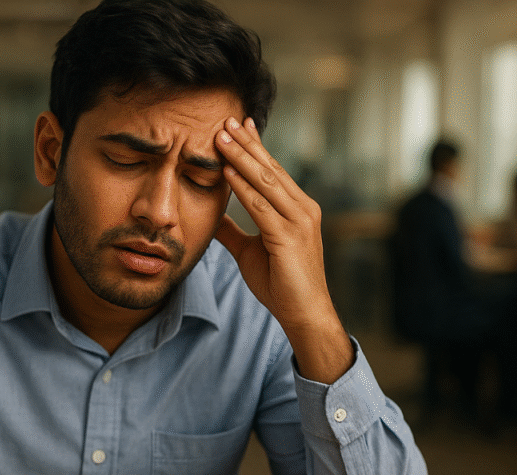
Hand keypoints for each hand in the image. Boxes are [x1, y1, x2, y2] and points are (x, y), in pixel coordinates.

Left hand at [214, 117, 352, 382]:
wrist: (304, 314)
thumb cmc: (281, 285)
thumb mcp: (251, 252)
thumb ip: (234, 232)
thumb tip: (212, 216)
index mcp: (297, 209)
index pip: (273, 171)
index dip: (255, 147)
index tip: (238, 126)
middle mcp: (303, 209)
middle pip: (270, 168)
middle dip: (247, 143)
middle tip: (226, 119)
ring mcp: (299, 221)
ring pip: (266, 180)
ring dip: (241, 156)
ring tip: (221, 135)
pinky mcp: (289, 236)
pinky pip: (261, 205)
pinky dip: (243, 186)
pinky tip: (227, 170)